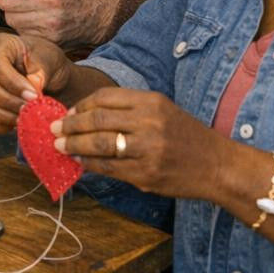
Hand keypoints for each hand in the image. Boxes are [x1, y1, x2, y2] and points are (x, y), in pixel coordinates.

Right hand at [0, 33, 70, 133]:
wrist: (49, 76)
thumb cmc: (46, 63)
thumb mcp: (50, 59)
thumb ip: (42, 69)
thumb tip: (33, 83)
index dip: (11, 82)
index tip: (32, 95)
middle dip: (6, 101)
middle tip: (27, 110)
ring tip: (20, 119)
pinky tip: (12, 125)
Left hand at [55, 88, 224, 198]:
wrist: (219, 166)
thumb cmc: (186, 136)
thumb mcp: (162, 110)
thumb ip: (128, 110)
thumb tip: (84, 114)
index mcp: (151, 102)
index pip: (104, 98)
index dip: (80, 105)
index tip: (68, 112)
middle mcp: (149, 123)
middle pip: (97, 120)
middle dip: (70, 125)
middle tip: (54, 129)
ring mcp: (147, 150)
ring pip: (99, 144)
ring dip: (74, 145)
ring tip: (60, 146)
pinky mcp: (146, 174)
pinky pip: (109, 168)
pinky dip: (90, 164)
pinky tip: (81, 162)